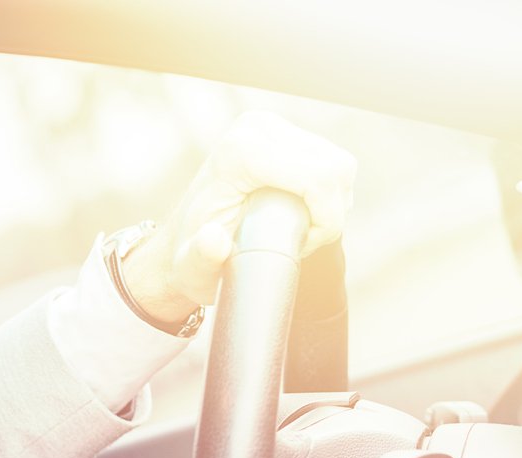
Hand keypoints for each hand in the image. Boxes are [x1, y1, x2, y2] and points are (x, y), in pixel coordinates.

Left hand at [122, 110, 358, 318]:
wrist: (182, 242)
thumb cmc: (190, 258)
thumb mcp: (193, 267)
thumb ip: (201, 257)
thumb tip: (212, 240)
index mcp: (240, 152)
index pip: (319, 176)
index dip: (326, 218)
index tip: (302, 246)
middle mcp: (257, 128)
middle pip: (337, 168)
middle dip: (331, 213)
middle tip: (302, 241)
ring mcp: (270, 126)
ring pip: (339, 166)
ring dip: (330, 204)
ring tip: (298, 230)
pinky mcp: (282, 133)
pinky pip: (330, 162)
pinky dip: (326, 194)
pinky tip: (300, 213)